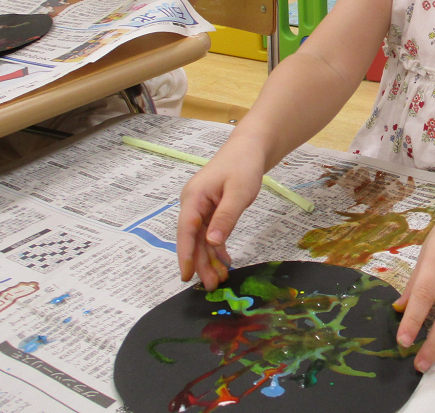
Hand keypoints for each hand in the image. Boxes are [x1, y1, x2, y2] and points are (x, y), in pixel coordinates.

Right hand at [176, 139, 264, 289]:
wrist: (249, 149)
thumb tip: (211, 242)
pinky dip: (217, 248)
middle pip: (193, 238)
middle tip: (211, 285)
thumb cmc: (243, 166)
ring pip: (202, 239)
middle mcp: (193, 204)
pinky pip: (210, 233)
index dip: (185, 254)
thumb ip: (225, 217)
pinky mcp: (211, 210)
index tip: (187, 276)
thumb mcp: (238, 192)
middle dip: (200, 262)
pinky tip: (223, 262)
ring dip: (209, 258)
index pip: (186, 230)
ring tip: (219, 279)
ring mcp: (201, 208)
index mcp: (194, 197)